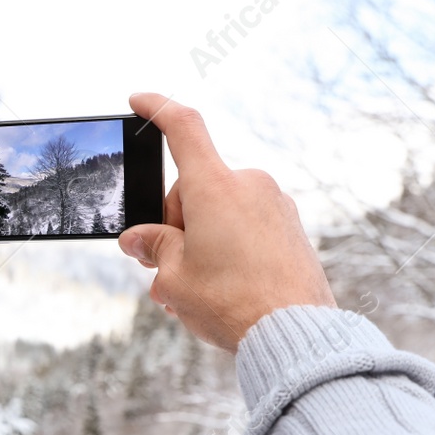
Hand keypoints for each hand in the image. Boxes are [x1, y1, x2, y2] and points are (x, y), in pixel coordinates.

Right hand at [118, 93, 335, 352]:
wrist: (296, 334)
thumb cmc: (232, 305)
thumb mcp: (175, 279)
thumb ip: (155, 248)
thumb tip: (139, 239)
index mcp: (214, 187)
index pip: (182, 128)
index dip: (156, 109)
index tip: (138, 100)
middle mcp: (248, 185)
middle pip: (194, 190)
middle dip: (174, 226)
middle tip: (166, 272)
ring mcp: (274, 204)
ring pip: (219, 212)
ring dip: (200, 242)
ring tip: (194, 293)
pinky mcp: (291, 227)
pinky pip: (246, 226)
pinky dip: (227, 248)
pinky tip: (224, 288)